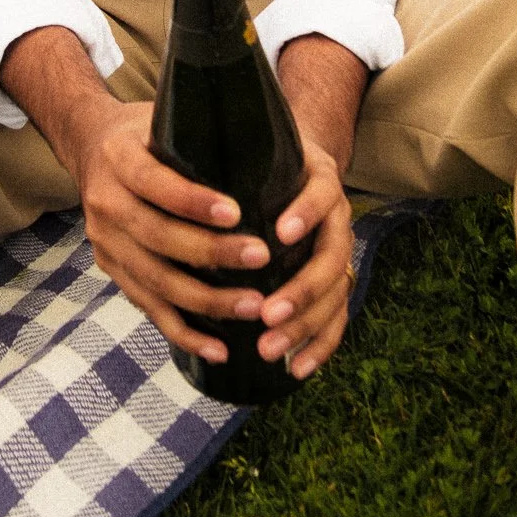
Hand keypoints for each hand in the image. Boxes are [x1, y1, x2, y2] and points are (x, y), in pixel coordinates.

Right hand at [65, 98, 282, 366]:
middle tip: (260, 258)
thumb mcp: (161, 116)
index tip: (236, 212)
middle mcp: (104, 202)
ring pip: (155, 280)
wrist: (90, 146)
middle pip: (157, 236)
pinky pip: (148, 307)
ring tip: (252, 306)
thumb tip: (260, 131)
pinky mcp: (111, 269)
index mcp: (118, 158)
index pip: (154, 182)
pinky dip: (184, 331)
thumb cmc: (144, 132)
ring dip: (206, 300)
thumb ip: (196, 130)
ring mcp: (104, 241)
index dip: (192, 200)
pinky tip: (219, 349)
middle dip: (211, 253)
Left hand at [252, 134, 353, 380]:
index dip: (305, 213)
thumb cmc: (266, 159)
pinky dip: (319, 346)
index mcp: (319, 181)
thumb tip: (178, 164)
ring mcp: (338, 251)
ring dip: (304, 324)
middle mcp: (337, 218)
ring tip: (269, 345)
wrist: (300, 165)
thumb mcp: (256, 148)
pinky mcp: (334, 280)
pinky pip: (336, 318)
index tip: (280, 232)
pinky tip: (296, 369)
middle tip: (267, 312)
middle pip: (330, 257)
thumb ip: (230, 156)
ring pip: (335, 293)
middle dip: (301, 290)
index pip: (320, 195)